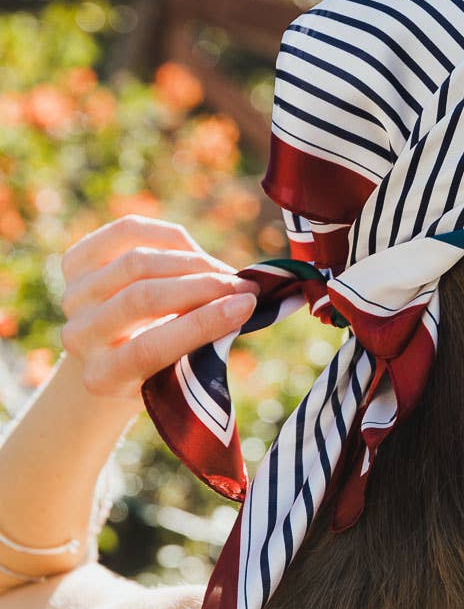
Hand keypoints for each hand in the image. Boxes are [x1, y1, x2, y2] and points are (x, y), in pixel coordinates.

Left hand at [59, 214, 258, 402]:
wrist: (113, 352)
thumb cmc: (162, 363)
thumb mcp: (179, 369)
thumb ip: (203, 343)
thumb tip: (245, 299)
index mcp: (103, 377)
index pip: (149, 349)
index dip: (201, 324)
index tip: (247, 305)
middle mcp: (79, 336)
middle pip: (144, 298)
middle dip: (203, 286)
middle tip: (244, 284)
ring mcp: (72, 297)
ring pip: (138, 262)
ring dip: (193, 262)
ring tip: (224, 271)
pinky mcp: (74, 262)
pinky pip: (128, 231)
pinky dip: (169, 237)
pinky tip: (194, 251)